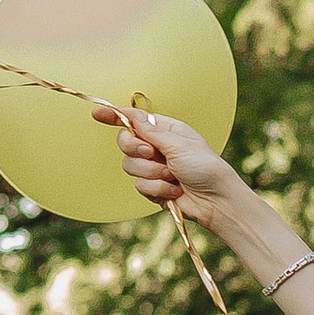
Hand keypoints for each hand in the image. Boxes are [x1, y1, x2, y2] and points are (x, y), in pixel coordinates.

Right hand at [104, 104, 251, 234]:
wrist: (216, 200)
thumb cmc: (205, 167)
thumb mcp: (179, 144)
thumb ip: (151, 132)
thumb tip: (133, 116)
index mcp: (166, 131)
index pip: (135, 120)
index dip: (115, 116)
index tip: (97, 114)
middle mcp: (157, 147)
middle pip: (126, 143)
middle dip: (135, 149)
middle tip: (152, 154)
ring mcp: (154, 168)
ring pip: (130, 166)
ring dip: (152, 173)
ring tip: (173, 177)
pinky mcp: (153, 188)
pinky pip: (139, 186)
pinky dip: (157, 189)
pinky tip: (174, 191)